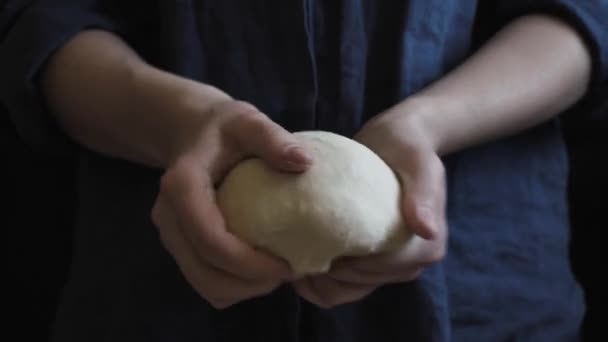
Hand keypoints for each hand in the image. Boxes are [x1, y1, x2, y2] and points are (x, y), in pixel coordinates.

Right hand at [151, 99, 311, 308]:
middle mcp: (168, 217)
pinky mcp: (179, 244)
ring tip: (278, 273)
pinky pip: (204, 280)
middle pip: (204, 272)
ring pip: (203, 284)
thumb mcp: (249, 122)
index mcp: (182, 187)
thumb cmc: (223, 127)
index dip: (250, 263)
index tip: (288, 266)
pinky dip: (233, 285)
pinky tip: (259, 268)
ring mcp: (170, 234)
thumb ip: (272, 138)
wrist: (190, 132)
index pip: (211, 240)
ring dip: (242, 289)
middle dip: (249, 284)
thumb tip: (304, 162)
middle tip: (289, 273)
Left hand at [293, 109, 446, 308]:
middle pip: (356, 284)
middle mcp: (409, 266)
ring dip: (314, 280)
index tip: (309, 240)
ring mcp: (387, 268)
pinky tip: (293, 260)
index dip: (341, 261)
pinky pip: (339, 286)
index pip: (374, 269)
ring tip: (286, 255)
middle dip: (322, 270)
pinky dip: (315, 280)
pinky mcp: (368, 263)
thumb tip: (428, 232)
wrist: (398, 141)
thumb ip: (424, 196)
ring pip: (344, 291)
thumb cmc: (409, 147)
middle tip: (288, 246)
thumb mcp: (419, 163)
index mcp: (425, 249)